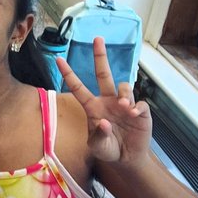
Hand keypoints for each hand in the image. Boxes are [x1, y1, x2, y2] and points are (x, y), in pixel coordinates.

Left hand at [57, 36, 151, 165]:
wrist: (127, 158)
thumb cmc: (108, 149)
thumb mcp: (98, 147)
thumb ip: (98, 137)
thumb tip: (104, 122)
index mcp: (93, 107)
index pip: (78, 87)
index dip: (69, 74)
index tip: (58, 59)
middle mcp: (108, 100)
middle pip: (104, 74)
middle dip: (100, 56)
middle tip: (97, 38)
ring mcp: (124, 104)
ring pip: (124, 85)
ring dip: (124, 92)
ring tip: (125, 106)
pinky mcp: (140, 111)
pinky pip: (139, 103)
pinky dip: (137, 107)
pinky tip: (134, 115)